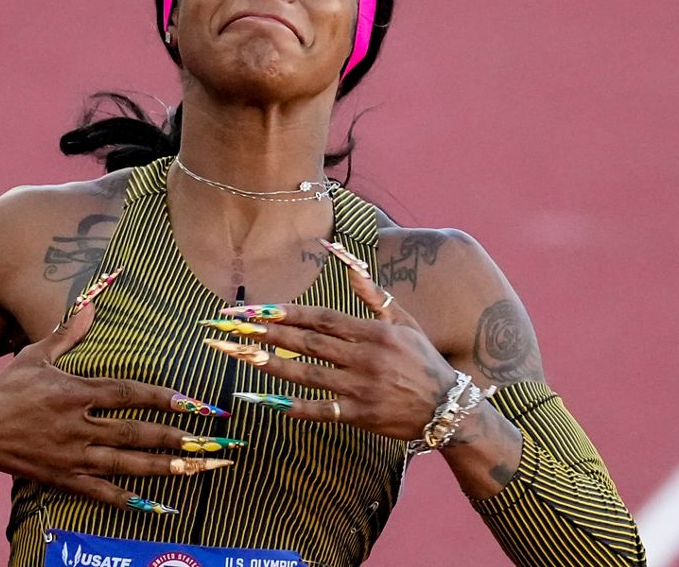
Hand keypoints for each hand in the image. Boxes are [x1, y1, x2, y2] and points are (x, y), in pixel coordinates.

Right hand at [0, 298, 236, 512]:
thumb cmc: (6, 388)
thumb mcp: (36, 355)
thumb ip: (68, 333)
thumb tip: (91, 303)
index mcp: (74, 393)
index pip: (127, 395)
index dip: (162, 398)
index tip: (192, 402)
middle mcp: (76, 426)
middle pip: (133, 434)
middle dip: (173, 439)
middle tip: (206, 442)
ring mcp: (69, 456)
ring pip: (122, 465)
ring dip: (159, 468)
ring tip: (191, 470)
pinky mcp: (60, 477)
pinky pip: (97, 491)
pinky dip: (124, 498)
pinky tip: (150, 503)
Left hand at [206, 267, 457, 440]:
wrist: (448, 407)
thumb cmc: (423, 360)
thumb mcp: (405, 321)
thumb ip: (373, 294)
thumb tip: (349, 264)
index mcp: (373, 332)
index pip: (321, 318)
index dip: (287, 312)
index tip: (255, 307)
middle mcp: (364, 358)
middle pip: (307, 342)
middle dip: (266, 332)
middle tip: (230, 326)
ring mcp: (360, 388)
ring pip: (307, 374)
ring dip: (270, 364)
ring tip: (238, 354)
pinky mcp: (360, 416)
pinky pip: (320, 410)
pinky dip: (292, 406)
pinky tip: (263, 399)